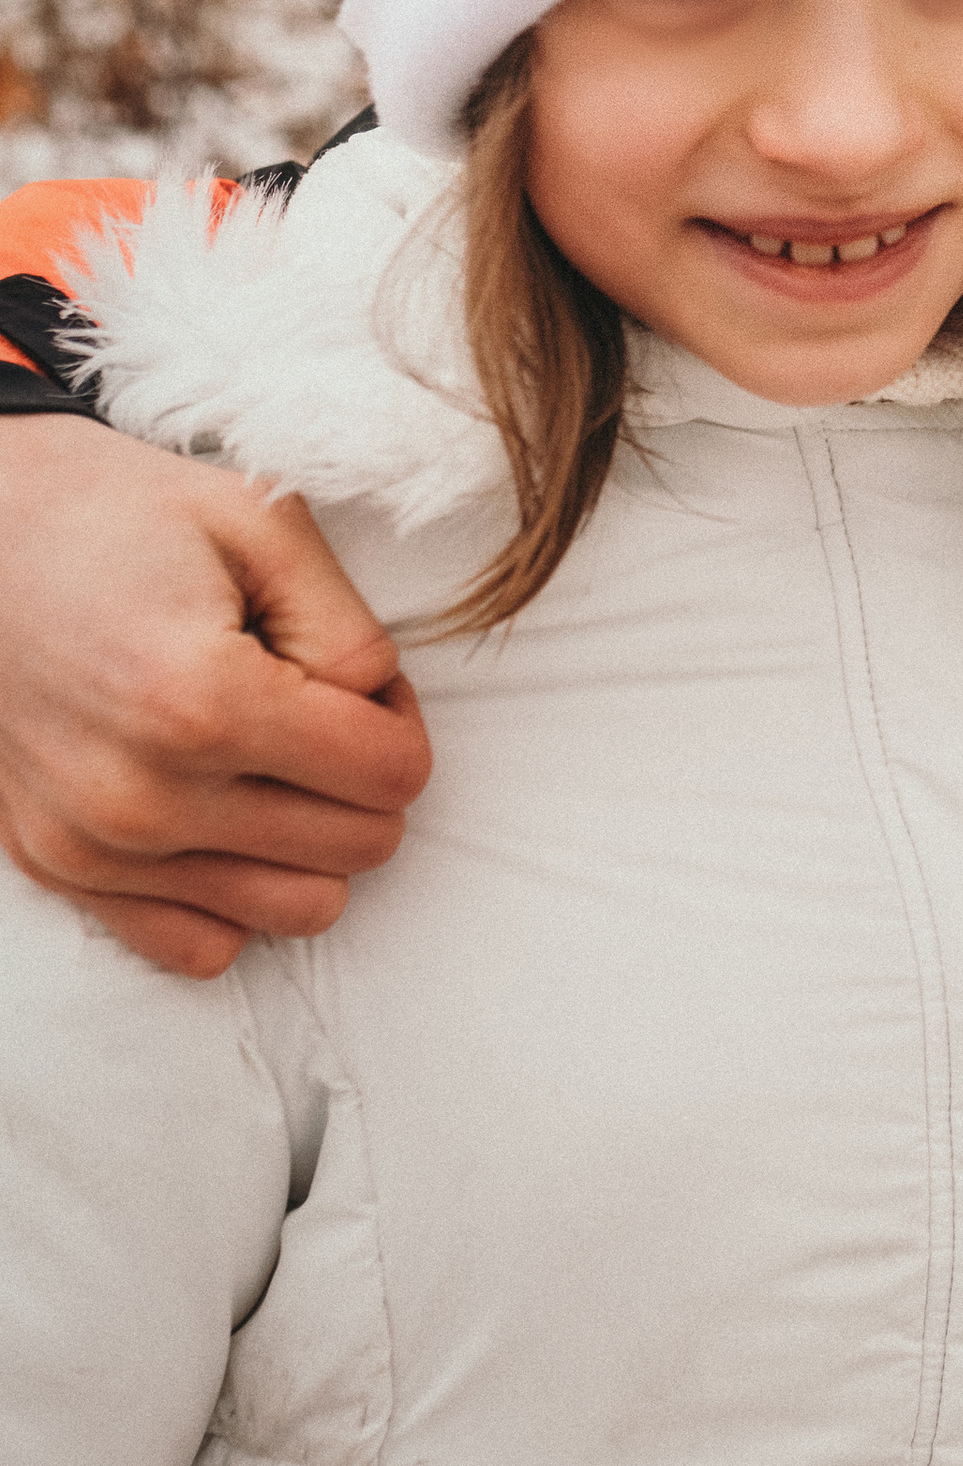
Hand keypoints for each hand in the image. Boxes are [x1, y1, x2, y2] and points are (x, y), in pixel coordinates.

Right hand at [0, 417, 432, 977]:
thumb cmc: (125, 518)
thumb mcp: (262, 524)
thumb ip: (350, 629)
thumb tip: (379, 716)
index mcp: (203, 701)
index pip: (392, 775)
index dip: (400, 720)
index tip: (361, 682)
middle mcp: (144, 795)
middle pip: (360, 847)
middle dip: (363, 777)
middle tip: (313, 709)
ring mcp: (95, 847)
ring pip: (300, 909)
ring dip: (309, 840)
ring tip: (266, 757)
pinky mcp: (60, 870)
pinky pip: (203, 947)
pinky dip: (233, 890)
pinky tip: (217, 811)